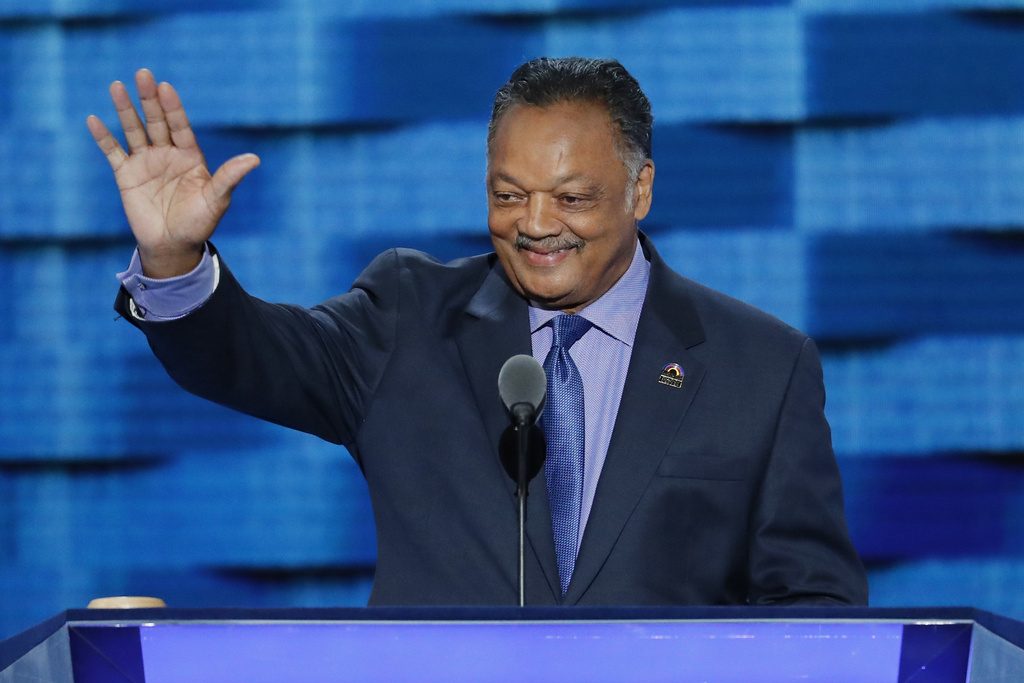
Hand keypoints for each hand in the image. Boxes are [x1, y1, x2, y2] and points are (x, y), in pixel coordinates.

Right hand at [87, 69, 259, 277]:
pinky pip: (113, 152)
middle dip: (149, 99)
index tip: (166, 87)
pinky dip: (103, 138)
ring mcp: (146, 162)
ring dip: (125, 110)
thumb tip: (255, 159)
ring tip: (117, 86)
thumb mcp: (217, 199)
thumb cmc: (199, 223)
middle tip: (143, 74)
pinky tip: (93, 120)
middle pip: (156, 122)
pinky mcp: (126, 175)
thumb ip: (230, 177)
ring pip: (133, 130)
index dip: (173, 108)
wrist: (173, 245)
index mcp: (189, 156)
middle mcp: (167, 154)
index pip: (180, 126)